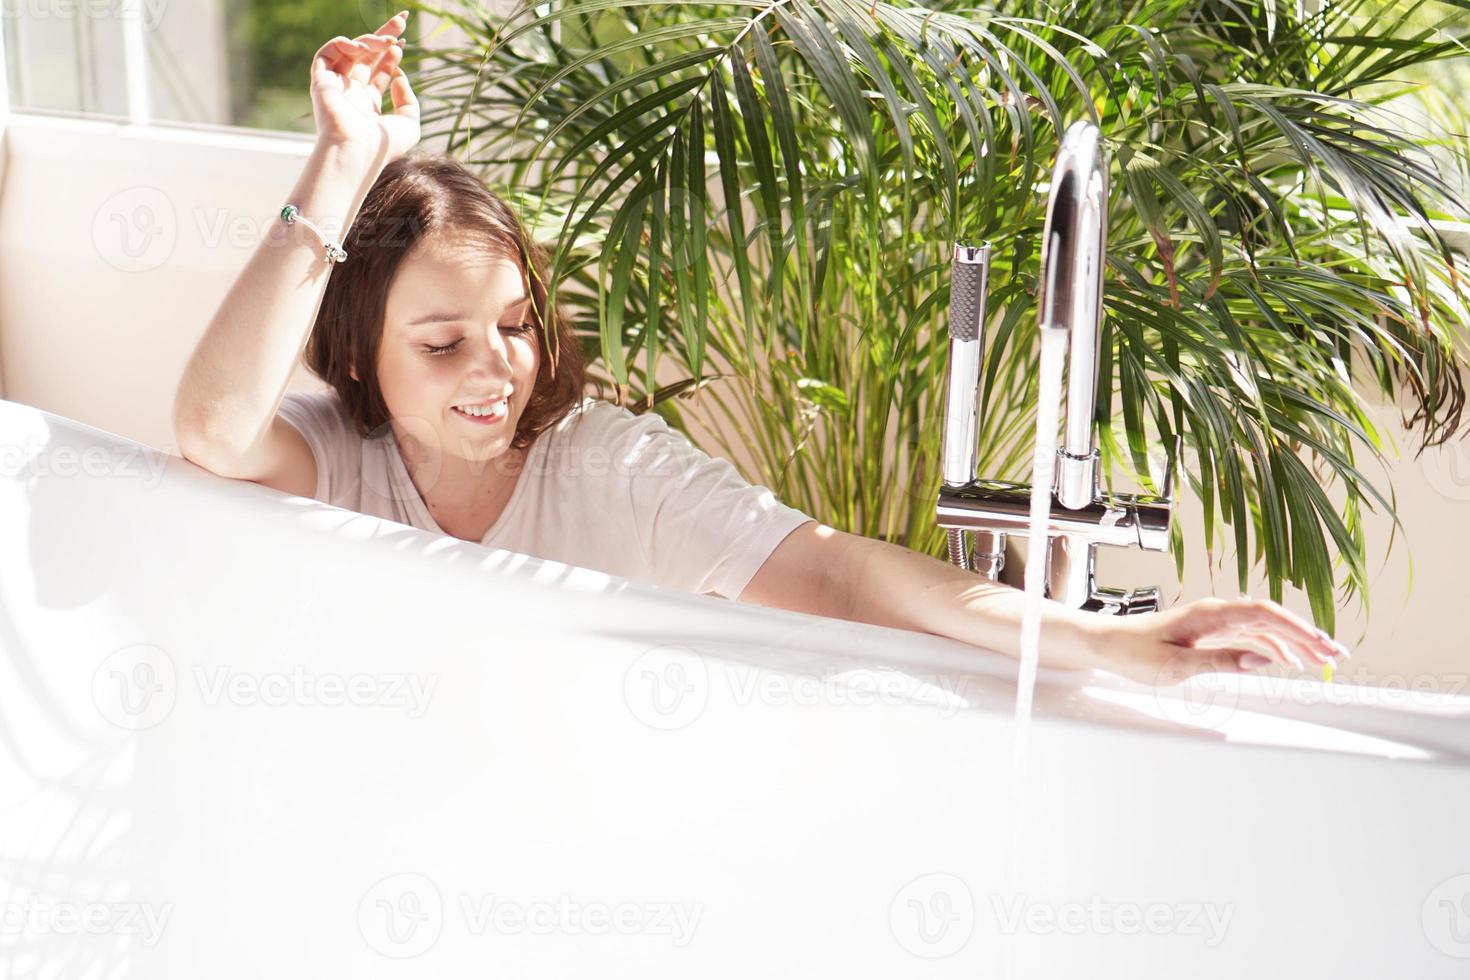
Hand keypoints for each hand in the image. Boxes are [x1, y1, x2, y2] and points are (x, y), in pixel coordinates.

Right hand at [309, 11, 419, 163]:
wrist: (357, 152)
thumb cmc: (383, 146)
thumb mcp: (409, 123)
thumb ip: (409, 99)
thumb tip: (399, 74)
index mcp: (367, 105)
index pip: (377, 73)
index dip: (390, 55)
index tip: (403, 43)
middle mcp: (349, 94)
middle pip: (365, 57)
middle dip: (383, 36)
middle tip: (401, 19)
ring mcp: (334, 87)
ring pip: (349, 52)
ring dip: (370, 40)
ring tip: (388, 41)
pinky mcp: (320, 81)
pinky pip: (328, 53)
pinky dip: (344, 44)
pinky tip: (363, 47)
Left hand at [1088, 596, 1349, 685]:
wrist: (1105, 643)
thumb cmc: (1134, 653)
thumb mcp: (1175, 665)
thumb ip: (1220, 662)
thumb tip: (1262, 661)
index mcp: (1210, 614)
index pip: (1265, 614)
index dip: (1298, 628)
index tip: (1323, 645)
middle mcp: (1216, 613)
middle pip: (1271, 618)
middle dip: (1307, 635)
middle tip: (1337, 656)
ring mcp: (1214, 621)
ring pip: (1264, 627)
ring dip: (1293, 642)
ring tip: (1321, 661)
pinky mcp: (1209, 632)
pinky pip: (1249, 636)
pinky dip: (1271, 647)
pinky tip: (1287, 661)